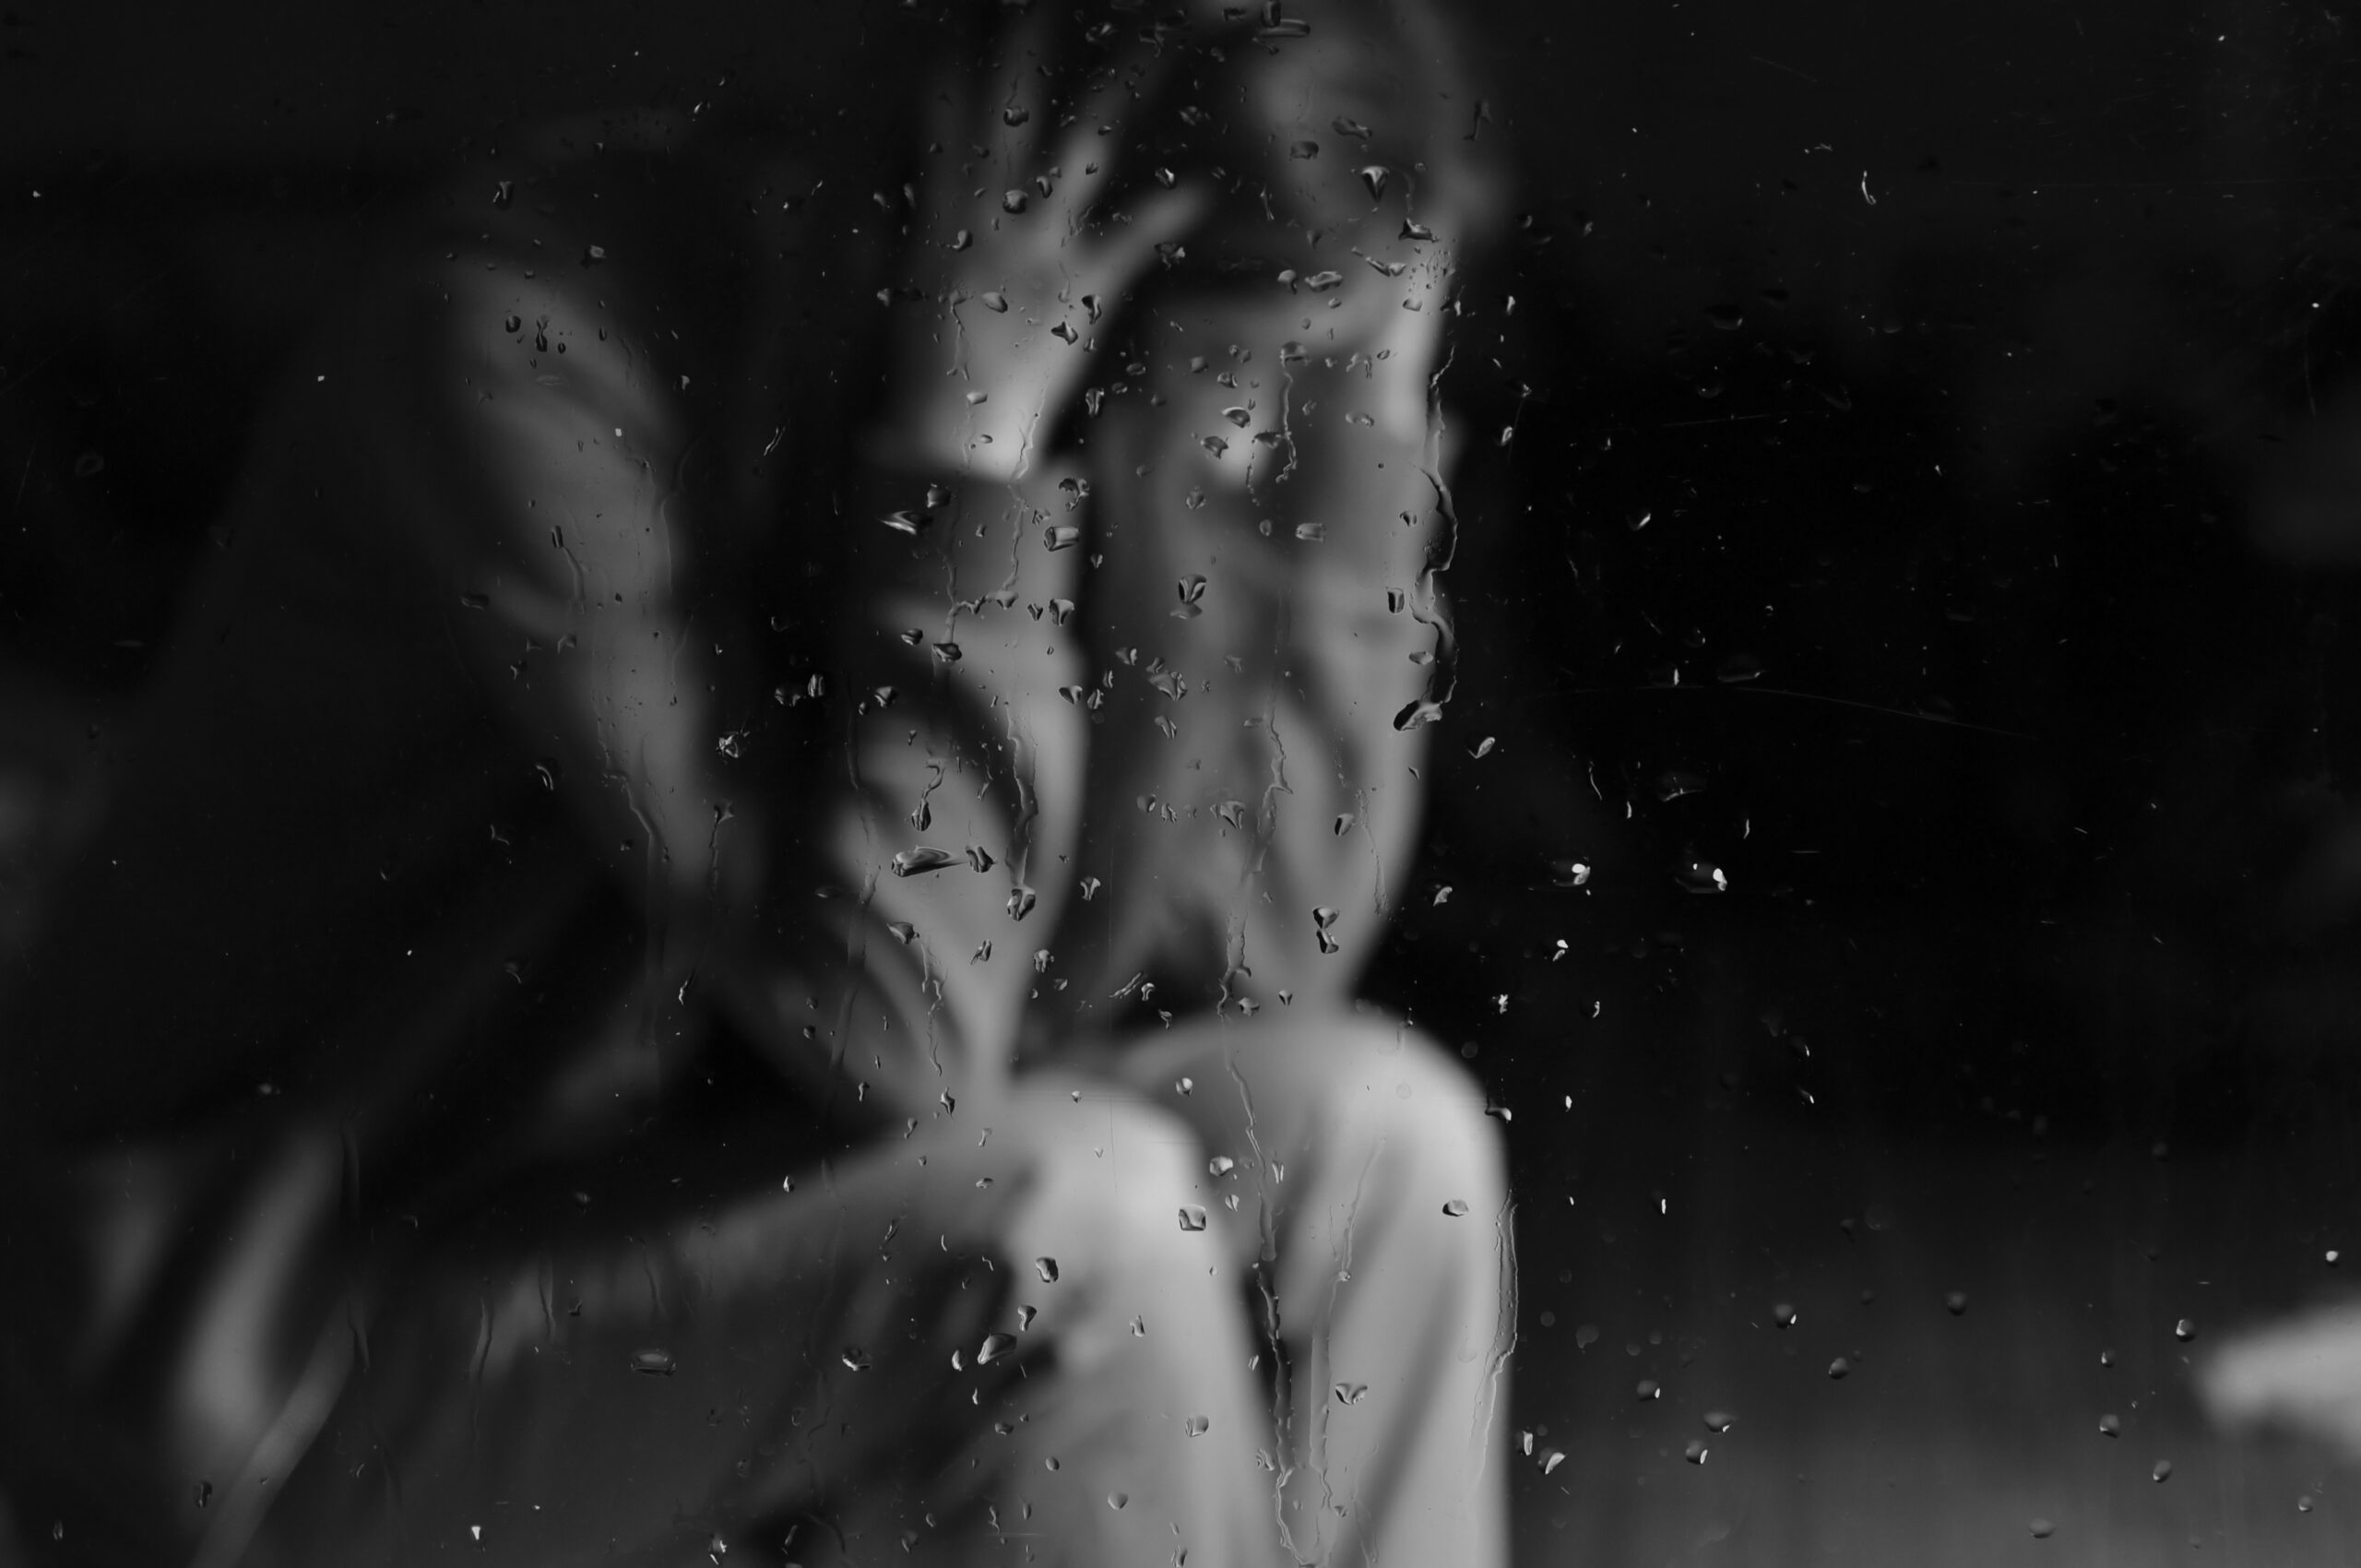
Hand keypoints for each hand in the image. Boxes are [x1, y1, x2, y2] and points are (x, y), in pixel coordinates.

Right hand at [873, 11, 1209, 478]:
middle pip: (1015, 113)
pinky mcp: (1084, 284)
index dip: (958, 75)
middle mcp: (992, 216)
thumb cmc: (923, 365)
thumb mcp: (903, 286)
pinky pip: (1131, 236)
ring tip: (1152, 45)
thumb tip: (896, 204)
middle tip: (1041, 5)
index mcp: (943, 213)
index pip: (947, 122)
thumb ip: (907, 233)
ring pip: (1083, 149)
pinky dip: (1165, 211)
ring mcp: (1042, 245)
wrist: (953, 428)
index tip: (965, 35)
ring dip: (1118, 93)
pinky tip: (1198, 186)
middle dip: (1029, 54)